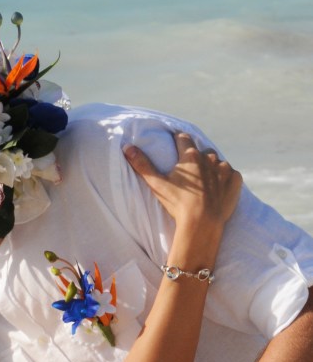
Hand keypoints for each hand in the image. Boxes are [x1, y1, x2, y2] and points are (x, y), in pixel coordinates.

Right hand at [124, 132, 241, 231]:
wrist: (202, 223)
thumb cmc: (177, 203)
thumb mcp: (157, 184)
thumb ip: (142, 165)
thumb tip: (127, 147)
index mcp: (190, 155)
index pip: (183, 139)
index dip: (178, 141)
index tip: (176, 143)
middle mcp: (209, 157)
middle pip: (202, 152)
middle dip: (197, 158)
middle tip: (191, 171)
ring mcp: (224, 169)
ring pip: (217, 162)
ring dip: (212, 168)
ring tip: (206, 181)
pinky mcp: (235, 180)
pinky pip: (231, 175)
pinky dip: (226, 180)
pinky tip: (219, 190)